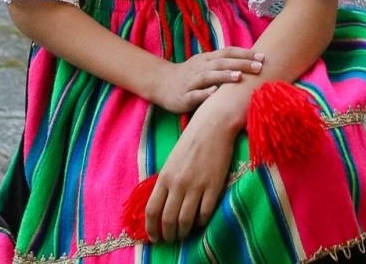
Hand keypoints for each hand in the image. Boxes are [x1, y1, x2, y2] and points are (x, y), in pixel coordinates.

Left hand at [145, 103, 239, 242]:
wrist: (213, 125)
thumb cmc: (192, 140)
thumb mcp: (172, 160)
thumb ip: (167, 181)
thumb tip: (162, 202)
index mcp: (165, 177)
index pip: (152, 210)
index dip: (151, 228)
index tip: (154, 237)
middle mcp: (178, 184)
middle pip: (168, 219)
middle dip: (168, 234)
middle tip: (171, 239)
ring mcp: (196, 186)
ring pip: (186, 220)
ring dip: (184, 232)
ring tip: (184, 234)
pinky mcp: (213, 187)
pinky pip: (205, 213)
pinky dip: (201, 222)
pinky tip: (200, 221)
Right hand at [151, 46, 263, 113]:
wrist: (162, 83)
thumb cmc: (190, 75)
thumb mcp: (206, 65)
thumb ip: (223, 64)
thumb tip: (250, 63)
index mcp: (207, 59)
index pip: (228, 52)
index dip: (245, 53)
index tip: (263, 57)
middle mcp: (200, 67)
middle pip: (222, 62)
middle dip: (241, 63)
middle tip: (259, 66)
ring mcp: (191, 81)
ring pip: (208, 76)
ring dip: (224, 75)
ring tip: (239, 76)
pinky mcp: (183, 96)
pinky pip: (194, 94)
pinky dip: (204, 93)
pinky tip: (214, 93)